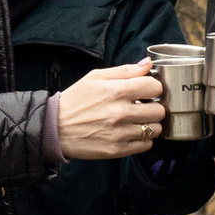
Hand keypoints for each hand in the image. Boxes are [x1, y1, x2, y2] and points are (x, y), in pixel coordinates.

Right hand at [55, 61, 169, 159]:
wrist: (55, 128)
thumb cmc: (75, 100)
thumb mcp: (95, 78)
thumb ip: (124, 71)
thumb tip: (147, 64)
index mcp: (116, 91)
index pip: (154, 87)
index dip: (153, 87)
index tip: (146, 91)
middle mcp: (120, 113)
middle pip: (159, 110)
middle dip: (153, 106)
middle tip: (143, 106)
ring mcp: (120, 133)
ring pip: (155, 129)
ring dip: (150, 124)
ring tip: (138, 121)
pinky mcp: (117, 150)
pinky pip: (146, 145)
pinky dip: (143, 139)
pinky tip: (131, 132)